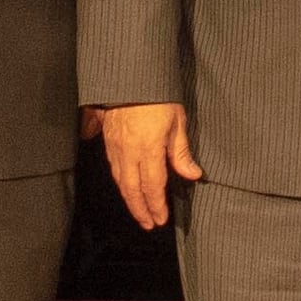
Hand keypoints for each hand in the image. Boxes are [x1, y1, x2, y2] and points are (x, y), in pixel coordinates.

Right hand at [99, 103, 198, 230]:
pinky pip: (113, 168)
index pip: (152, 186)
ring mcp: (115, 147)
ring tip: (138, 212)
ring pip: (121, 181)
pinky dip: (121, 183)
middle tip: (148, 225)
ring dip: (130, 200)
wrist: (129, 76)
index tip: (161, 219)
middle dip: (141, 210)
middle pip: (133, 190)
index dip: (156, 205)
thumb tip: (193, 174)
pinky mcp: (107, 140)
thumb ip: (181, 152)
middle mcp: (129, 152)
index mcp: (148, 149)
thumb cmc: (157, 96)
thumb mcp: (177, 121)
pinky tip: (126, 188)